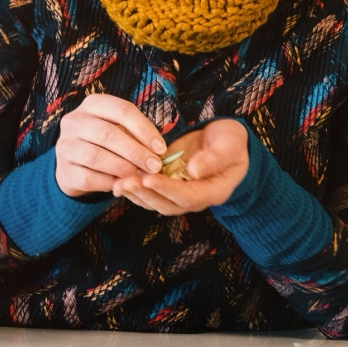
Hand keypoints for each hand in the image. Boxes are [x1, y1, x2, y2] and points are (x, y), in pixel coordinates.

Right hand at [54, 93, 167, 195]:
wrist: (75, 165)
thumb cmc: (106, 144)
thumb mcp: (120, 131)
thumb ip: (137, 137)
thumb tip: (159, 152)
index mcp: (92, 105)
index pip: (121, 110)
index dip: (144, 129)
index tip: (161, 148)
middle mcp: (74, 121)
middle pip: (106, 133)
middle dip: (135, 151)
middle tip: (154, 166)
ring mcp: (65, 146)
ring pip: (95, 156)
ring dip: (122, 168)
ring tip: (139, 176)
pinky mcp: (63, 169)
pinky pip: (87, 177)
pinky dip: (108, 183)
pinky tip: (120, 185)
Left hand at [112, 118, 248, 213]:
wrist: (225, 142)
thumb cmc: (231, 143)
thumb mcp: (229, 146)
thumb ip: (214, 159)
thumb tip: (193, 171)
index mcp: (213, 191)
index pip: (188, 196)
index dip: (167, 189)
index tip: (148, 178)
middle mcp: (194, 198)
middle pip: (167, 204)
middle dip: (145, 194)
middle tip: (125, 182)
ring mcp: (179, 193)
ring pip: (155, 201)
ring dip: (135, 194)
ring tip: (117, 183)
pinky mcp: (167, 185)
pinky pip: (149, 192)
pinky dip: (133, 189)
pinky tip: (116, 181)